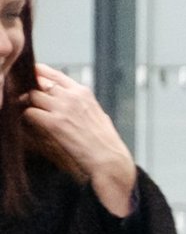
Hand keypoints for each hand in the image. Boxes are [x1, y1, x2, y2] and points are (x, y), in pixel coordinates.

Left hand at [23, 64, 136, 214]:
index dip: (38, 75)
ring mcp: (62, 109)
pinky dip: (28, 118)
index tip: (32, 80)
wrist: (110, 160)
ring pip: (32, 96)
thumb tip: (70, 102)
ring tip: (30, 115)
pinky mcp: (55, 123)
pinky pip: (30, 113)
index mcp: (82, 92)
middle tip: (28, 103)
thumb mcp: (98, 115)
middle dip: (32, 92)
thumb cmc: (106, 143)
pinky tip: (32, 126)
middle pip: (39, 83)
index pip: (53, 74)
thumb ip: (82, 104)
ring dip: (28, 105)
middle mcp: (72, 96)